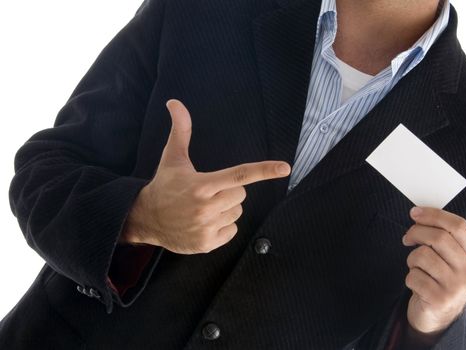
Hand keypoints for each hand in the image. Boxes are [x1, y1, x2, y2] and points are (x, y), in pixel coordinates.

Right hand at [121, 99, 290, 253]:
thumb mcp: (172, 158)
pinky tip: (203, 223)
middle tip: (208, 192)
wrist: (145, 219)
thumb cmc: (164, 185)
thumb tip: (175, 102)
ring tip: (202, 208)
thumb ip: (180, 130)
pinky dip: (222, 227)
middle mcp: (205, 207)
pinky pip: (232, 231)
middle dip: (229, 191)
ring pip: (236, 213)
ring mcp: (206, 227)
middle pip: (241, 194)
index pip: (239, 175)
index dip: (264, 170)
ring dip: (225, 209)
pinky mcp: (207, 244)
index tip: (285, 168)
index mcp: (201, 185)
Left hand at [402, 207, 465, 334]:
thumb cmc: (440, 281)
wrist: (438, 316)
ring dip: (411, 259)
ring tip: (416, 267)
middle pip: (439, 238)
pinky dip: (409, 277)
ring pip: (422, 255)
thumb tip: (418, 215)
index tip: (415, 213)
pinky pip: (414, 276)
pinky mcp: (439, 299)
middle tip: (407, 238)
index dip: (434, 215)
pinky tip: (417, 284)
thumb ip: (443, 238)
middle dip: (416, 232)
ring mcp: (456, 287)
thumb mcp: (451, 260)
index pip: (458, 226)